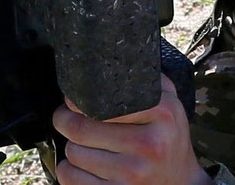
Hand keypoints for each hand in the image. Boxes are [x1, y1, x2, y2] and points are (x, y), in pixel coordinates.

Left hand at [52, 75, 210, 184]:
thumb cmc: (169, 143)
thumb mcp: (171, 107)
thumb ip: (149, 82)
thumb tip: (109, 61)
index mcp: (162, 113)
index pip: (102, 101)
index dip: (75, 100)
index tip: (72, 100)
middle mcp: (149, 144)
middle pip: (80, 128)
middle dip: (63, 121)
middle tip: (64, 118)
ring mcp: (132, 173)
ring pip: (72, 153)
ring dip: (70, 148)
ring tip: (83, 144)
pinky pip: (70, 178)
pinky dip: (67, 171)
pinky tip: (82, 166)